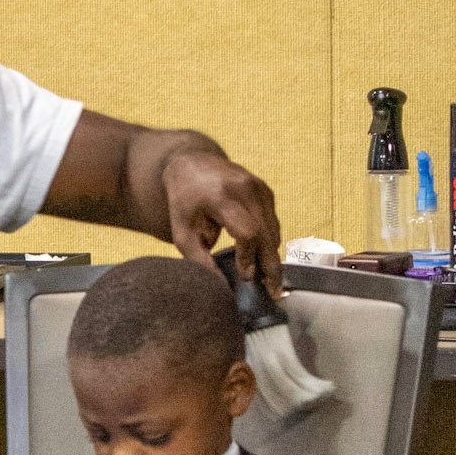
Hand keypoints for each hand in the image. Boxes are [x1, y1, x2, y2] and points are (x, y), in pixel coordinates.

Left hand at [161, 145, 282, 294]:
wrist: (192, 163)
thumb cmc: (184, 200)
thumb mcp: (182, 231)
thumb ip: (198, 259)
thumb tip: (219, 287)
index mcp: (221, 196)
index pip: (246, 232)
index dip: (249, 257)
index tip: (245, 276)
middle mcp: (245, 188)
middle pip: (266, 233)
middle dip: (271, 265)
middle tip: (274, 291)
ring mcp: (258, 187)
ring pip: (273, 229)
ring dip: (271, 255)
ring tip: (267, 279)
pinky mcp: (265, 190)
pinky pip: (272, 221)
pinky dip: (269, 240)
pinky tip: (262, 256)